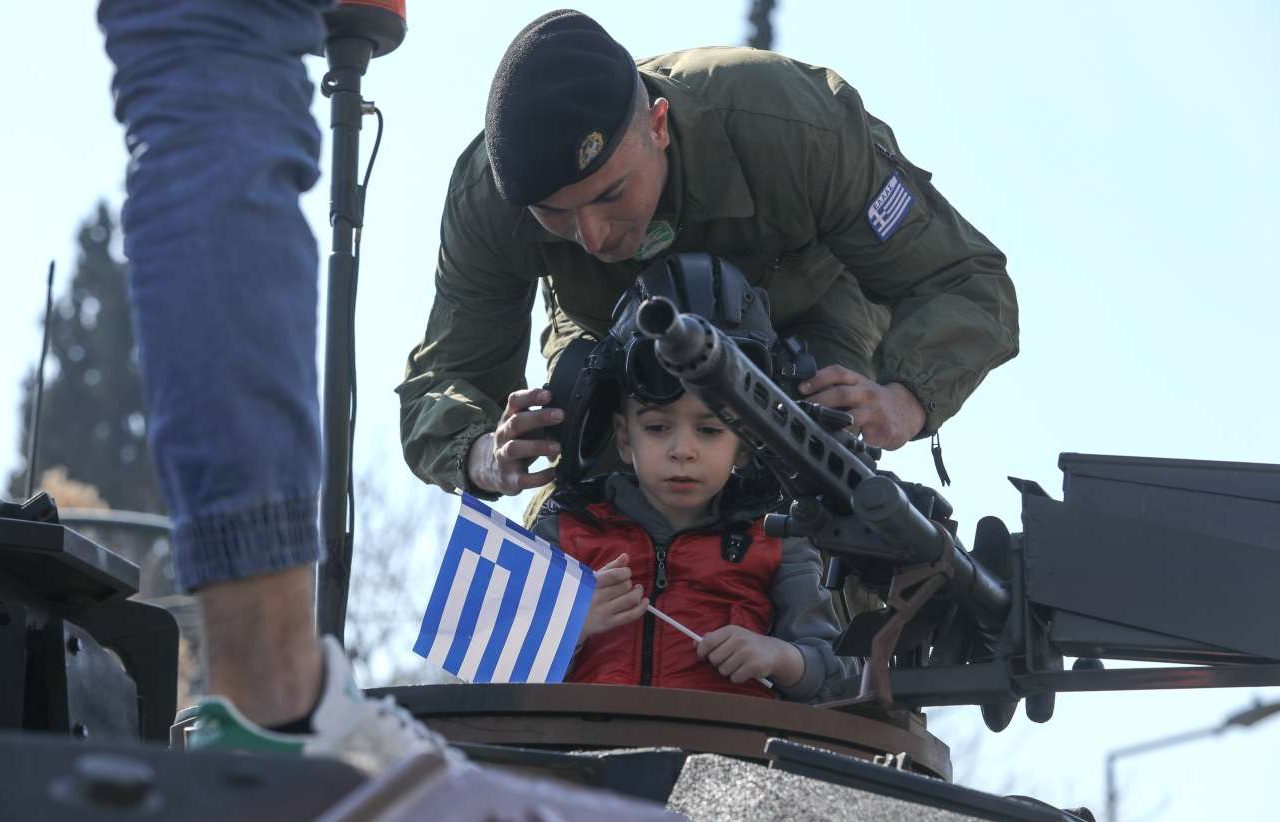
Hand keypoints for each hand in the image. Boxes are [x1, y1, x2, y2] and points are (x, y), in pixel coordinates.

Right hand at [466, 388, 562, 494]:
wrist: (492, 470)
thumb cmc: (518, 442)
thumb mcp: (524, 426)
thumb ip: (540, 418)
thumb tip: (568, 411)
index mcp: (509, 419)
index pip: (515, 402)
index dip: (530, 396)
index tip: (548, 394)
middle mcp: (504, 435)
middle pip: (516, 422)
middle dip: (538, 418)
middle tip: (560, 415)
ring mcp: (504, 457)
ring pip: (515, 448)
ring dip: (537, 446)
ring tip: (557, 447)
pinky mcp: (509, 479)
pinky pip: (523, 478)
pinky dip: (539, 477)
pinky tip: (554, 473)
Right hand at [579, 554, 647, 645]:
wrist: (568, 621)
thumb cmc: (581, 596)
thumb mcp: (591, 579)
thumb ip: (610, 567)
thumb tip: (625, 556)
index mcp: (591, 584)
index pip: (615, 575)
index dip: (625, 572)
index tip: (625, 573)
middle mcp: (597, 597)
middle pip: (624, 586)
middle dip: (629, 583)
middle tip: (626, 584)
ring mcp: (603, 611)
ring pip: (630, 599)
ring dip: (638, 593)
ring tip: (637, 590)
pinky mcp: (609, 623)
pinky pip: (630, 615)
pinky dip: (642, 608)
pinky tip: (645, 601)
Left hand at [697, 625, 803, 686]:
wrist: (772, 651)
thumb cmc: (746, 644)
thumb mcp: (731, 636)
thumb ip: (713, 638)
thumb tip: (694, 643)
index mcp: (731, 630)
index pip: (708, 641)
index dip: (701, 651)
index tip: (702, 656)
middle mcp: (739, 640)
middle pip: (714, 659)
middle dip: (717, 663)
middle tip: (727, 660)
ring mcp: (747, 653)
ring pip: (723, 670)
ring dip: (728, 671)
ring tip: (738, 665)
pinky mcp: (754, 666)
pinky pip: (734, 678)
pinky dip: (738, 677)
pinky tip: (744, 671)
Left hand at [799, 365, 924, 449]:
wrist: (909, 410)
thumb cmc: (874, 400)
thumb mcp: (860, 388)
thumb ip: (838, 389)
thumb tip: (806, 395)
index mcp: (859, 381)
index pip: (838, 373)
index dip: (818, 378)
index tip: (801, 388)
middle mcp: (868, 394)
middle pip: (841, 394)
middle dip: (819, 401)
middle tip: (803, 409)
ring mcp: (876, 413)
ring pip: (851, 417)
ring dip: (830, 422)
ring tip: (814, 427)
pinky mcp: (883, 431)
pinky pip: (863, 439)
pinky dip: (848, 443)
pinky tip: (837, 446)